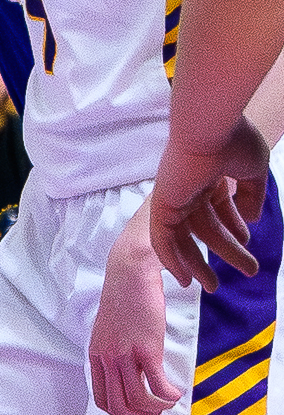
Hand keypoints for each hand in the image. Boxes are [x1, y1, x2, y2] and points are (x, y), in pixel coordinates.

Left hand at [88, 201, 183, 414]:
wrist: (130, 269)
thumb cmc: (125, 297)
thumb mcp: (110, 329)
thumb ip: (114, 352)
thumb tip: (128, 376)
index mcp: (96, 353)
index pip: (102, 400)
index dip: (122, 413)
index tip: (139, 410)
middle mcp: (107, 356)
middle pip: (119, 407)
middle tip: (157, 411)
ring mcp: (125, 353)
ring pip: (138, 401)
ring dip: (158, 409)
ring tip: (169, 399)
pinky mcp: (146, 347)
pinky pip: (158, 387)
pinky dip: (170, 396)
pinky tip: (176, 389)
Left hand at [151, 119, 270, 290]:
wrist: (209, 126)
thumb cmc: (232, 140)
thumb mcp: (253, 170)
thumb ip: (251, 194)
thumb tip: (251, 219)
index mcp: (208, 173)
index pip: (218, 205)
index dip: (232, 225)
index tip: (247, 240)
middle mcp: (188, 184)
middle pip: (204, 225)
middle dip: (224, 249)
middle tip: (245, 270)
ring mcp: (174, 193)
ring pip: (183, 236)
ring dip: (196, 262)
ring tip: (212, 287)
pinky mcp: (162, 202)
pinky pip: (162, 237)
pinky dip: (171, 258)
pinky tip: (183, 279)